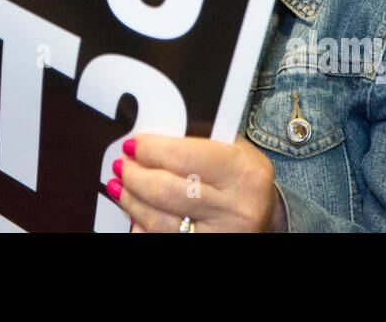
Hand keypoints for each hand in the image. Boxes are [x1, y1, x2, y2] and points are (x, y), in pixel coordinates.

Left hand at [112, 133, 284, 232]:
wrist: (265, 214)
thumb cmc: (240, 174)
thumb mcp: (233, 149)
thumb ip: (196, 140)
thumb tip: (148, 138)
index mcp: (241, 172)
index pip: (181, 156)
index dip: (149, 150)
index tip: (132, 144)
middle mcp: (234, 207)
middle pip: (164, 191)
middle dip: (134, 175)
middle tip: (123, 164)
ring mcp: (220, 234)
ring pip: (158, 221)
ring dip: (131, 201)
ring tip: (121, 185)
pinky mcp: (206, 248)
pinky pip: (161, 239)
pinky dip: (141, 225)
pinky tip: (135, 211)